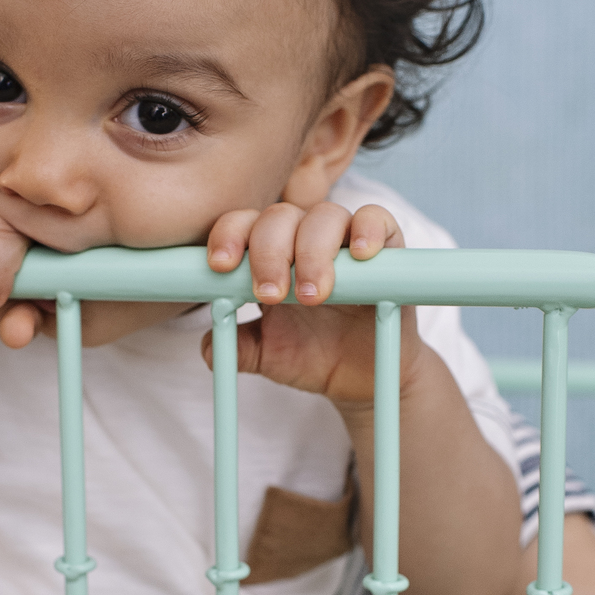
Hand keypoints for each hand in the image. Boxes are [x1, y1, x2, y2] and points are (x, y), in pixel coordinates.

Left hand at [202, 200, 419, 404]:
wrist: (359, 379)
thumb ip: (237, 348)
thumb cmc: (311, 354)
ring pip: (324, 216)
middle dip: (269, 252)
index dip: (229, 236)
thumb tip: (208, 348)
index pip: (243, 225)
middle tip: (271, 295)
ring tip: (311, 296)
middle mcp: (303, 237)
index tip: (221, 267)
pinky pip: (376, 219)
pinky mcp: (385, 246)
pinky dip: (367, 230)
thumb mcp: (268, 355)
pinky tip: (359, 256)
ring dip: (312, 252)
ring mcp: (344, 239)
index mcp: (269, 253)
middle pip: (279, 217)